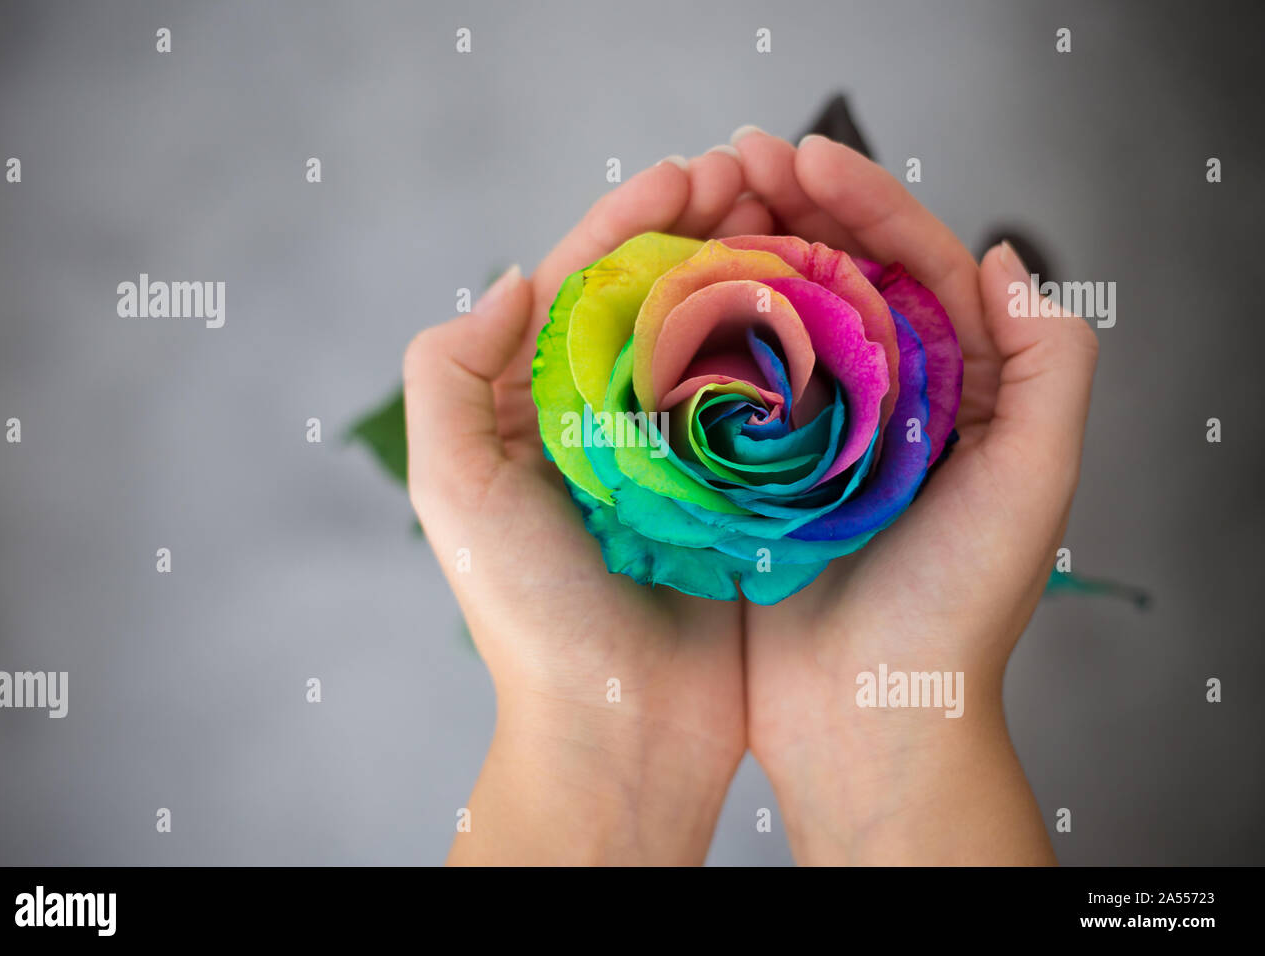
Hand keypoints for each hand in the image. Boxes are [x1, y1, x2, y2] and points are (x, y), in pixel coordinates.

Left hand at [405, 150, 771, 864]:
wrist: (621, 729)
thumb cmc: (531, 617)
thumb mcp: (456, 491)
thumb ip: (450, 374)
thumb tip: (509, 281)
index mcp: (533, 412)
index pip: (578, 289)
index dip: (626, 223)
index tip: (682, 174)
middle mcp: (603, 424)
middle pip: (652, 300)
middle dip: (698, 229)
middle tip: (756, 174)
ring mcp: (673, 456)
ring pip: (712, 339)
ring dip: (748, 273)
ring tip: (794, 217)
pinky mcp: (732, 493)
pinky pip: (761, 402)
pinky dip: (786, 348)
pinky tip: (821, 304)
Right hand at [733, 129, 1097, 863]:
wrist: (869, 717)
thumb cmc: (957, 608)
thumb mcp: (1034, 480)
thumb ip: (1050, 366)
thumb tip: (1009, 262)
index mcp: (958, 390)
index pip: (916, 265)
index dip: (867, 199)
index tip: (807, 154)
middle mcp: (886, 403)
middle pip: (839, 278)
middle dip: (791, 208)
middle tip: (733, 160)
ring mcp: (814, 435)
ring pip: (777, 320)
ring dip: (741, 256)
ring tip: (693, 206)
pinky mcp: (754, 472)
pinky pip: (729, 385)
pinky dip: (702, 334)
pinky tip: (665, 296)